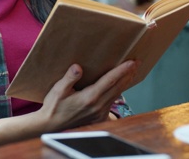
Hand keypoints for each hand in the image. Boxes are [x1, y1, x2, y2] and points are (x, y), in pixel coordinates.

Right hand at [0, 60, 137, 146]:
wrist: (52, 125)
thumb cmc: (54, 106)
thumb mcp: (58, 90)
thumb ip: (69, 78)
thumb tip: (77, 67)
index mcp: (89, 97)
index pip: (110, 81)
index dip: (122, 70)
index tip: (132, 62)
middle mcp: (98, 105)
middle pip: (118, 87)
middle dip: (128, 74)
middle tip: (137, 63)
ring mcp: (100, 112)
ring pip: (117, 94)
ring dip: (125, 82)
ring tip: (132, 71)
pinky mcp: (99, 116)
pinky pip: (112, 101)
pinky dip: (118, 92)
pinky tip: (120, 86)